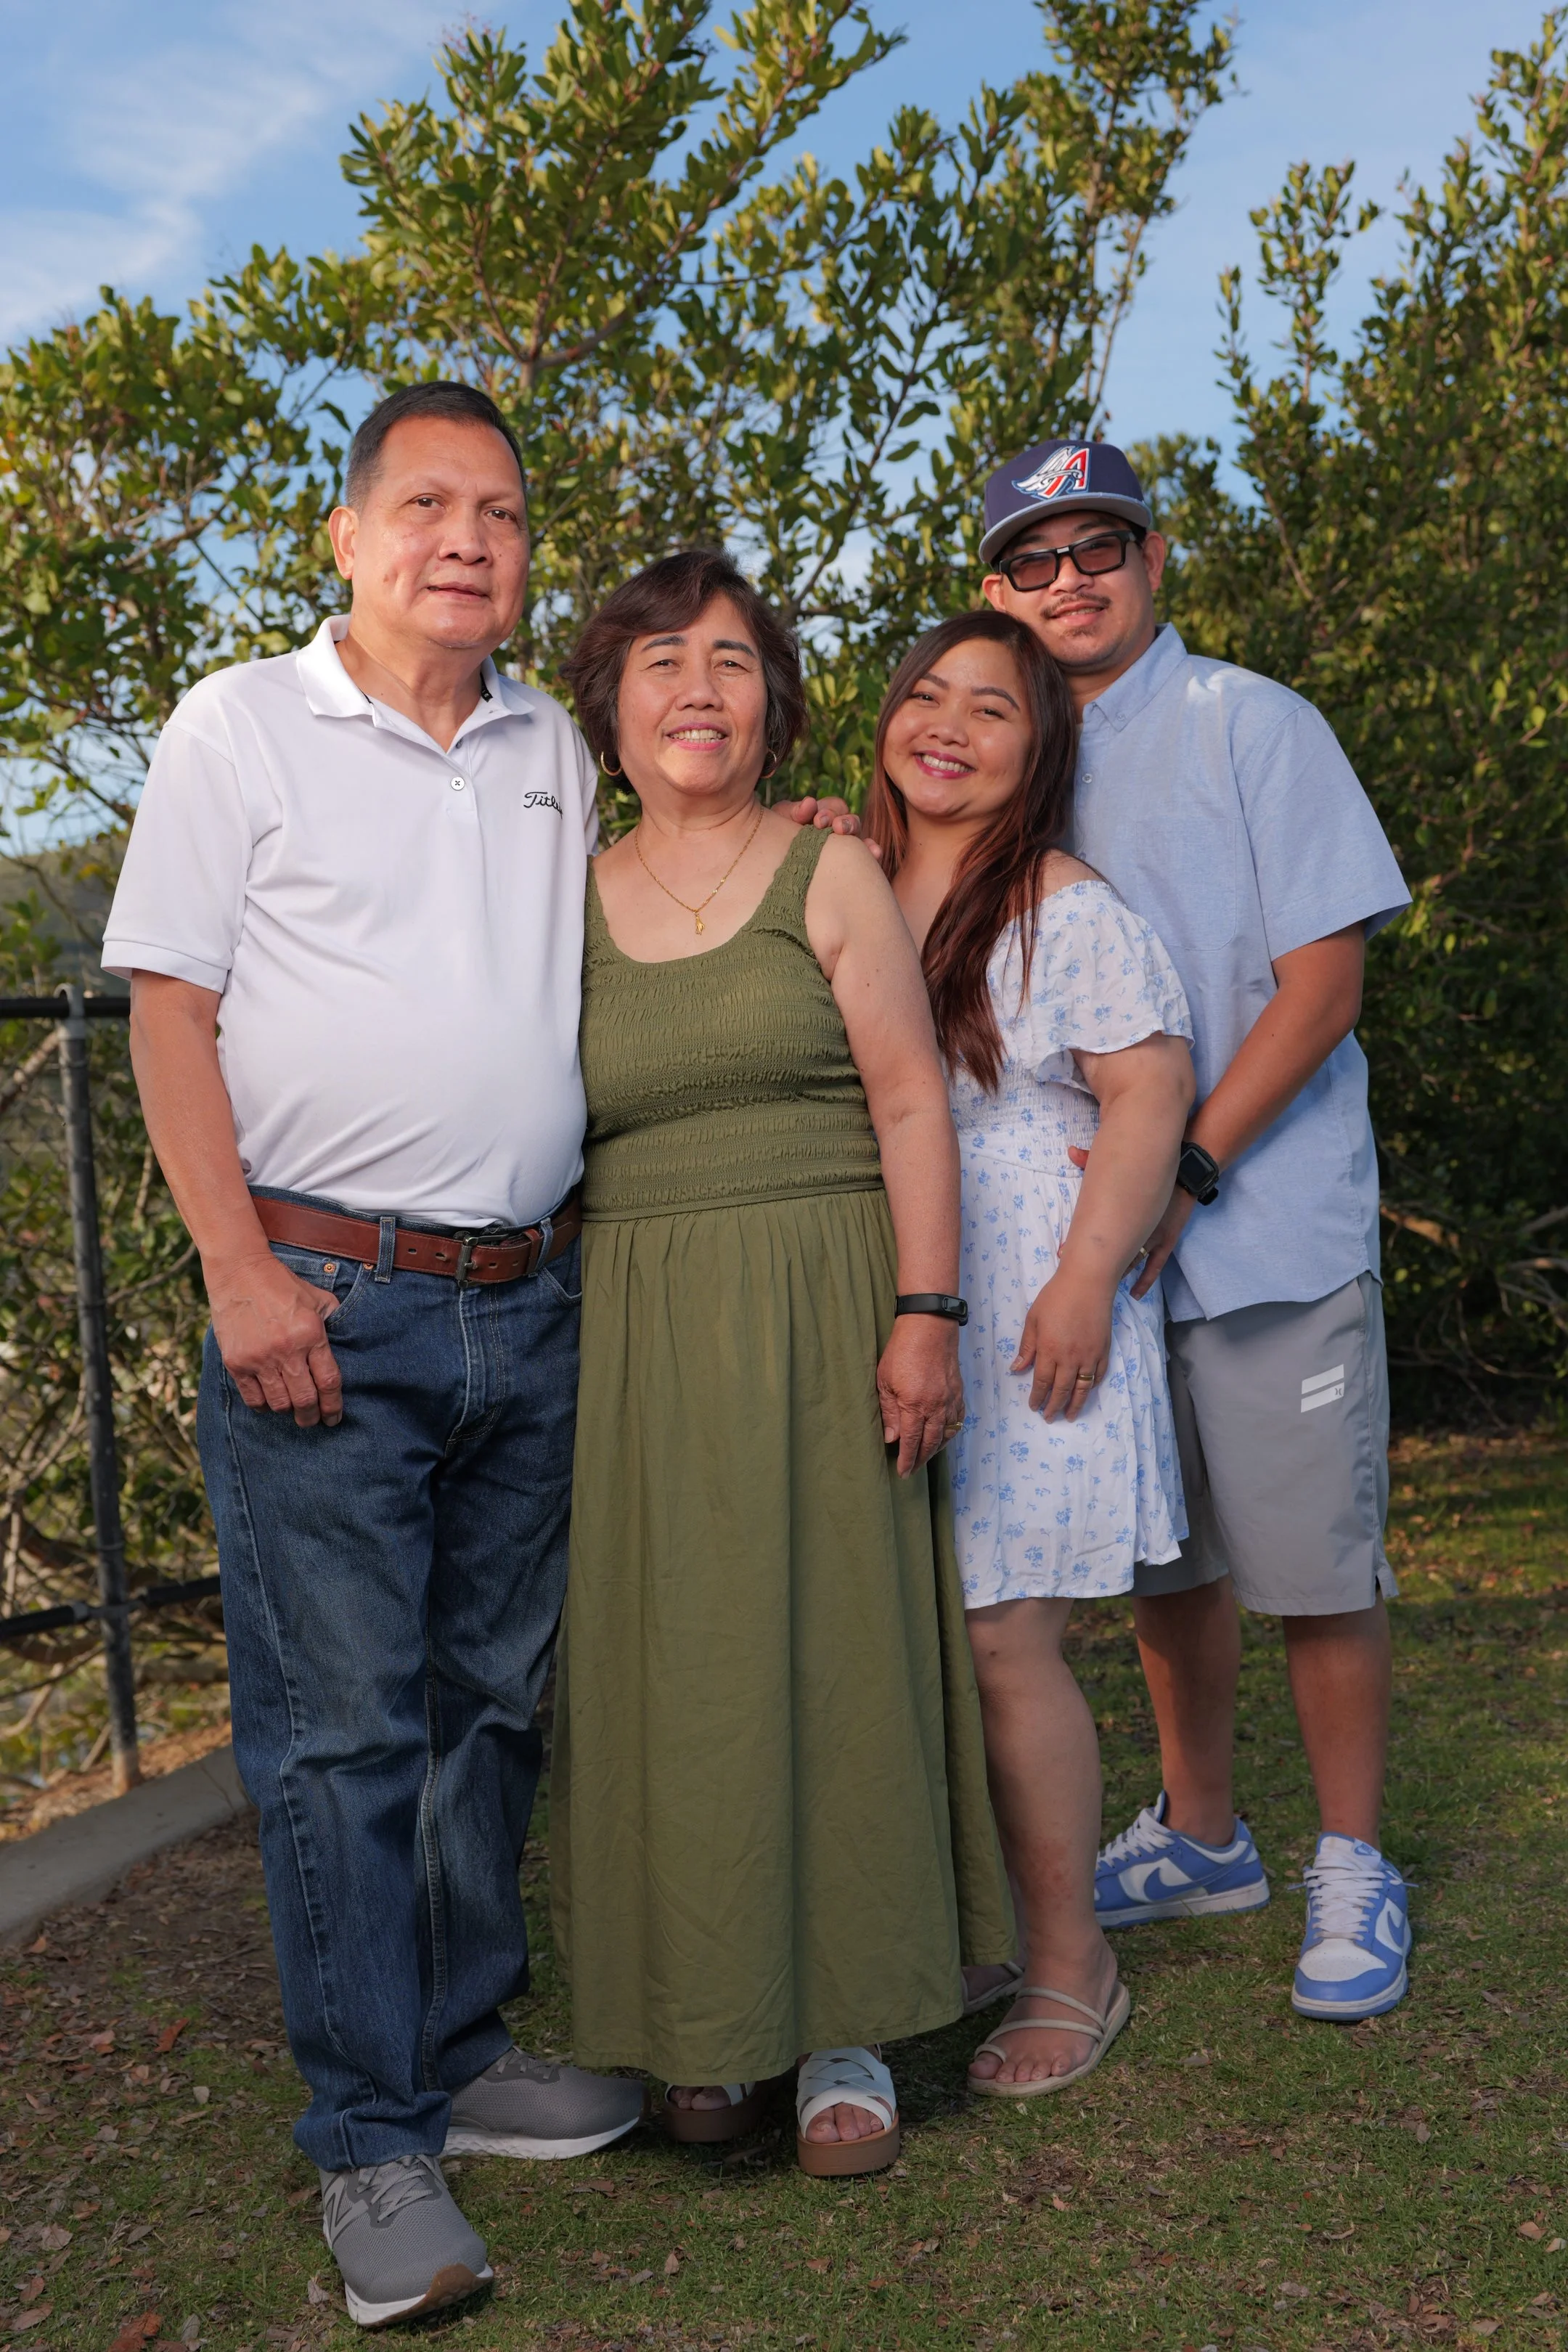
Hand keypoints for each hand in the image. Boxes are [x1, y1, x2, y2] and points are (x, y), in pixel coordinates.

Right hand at [206, 1251, 344, 1427]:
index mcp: (311, 1334)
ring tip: (293, 1410)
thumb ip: (336, 1322)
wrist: (240, 1272)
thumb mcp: (319, 1298)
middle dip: (312, 1416)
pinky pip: (252, 1398)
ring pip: (279, 1403)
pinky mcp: (236, 1362)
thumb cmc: (283, 1285)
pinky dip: (264, 1405)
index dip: (334, 1406)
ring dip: (289, 1411)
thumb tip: (349, 1345)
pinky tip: (270, 1402)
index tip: (334, 1418)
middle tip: (313, 1421)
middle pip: (305, 1399)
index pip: (329, 1382)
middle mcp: (286, 1350)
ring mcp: (259, 1358)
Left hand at [785, 794, 882, 858]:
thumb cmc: (778, 837)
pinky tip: (875, 853)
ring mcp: (846, 848)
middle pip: (851, 821)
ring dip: (858, 837)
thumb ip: (793, 811)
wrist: (774, 867)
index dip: (828, 811)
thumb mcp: (781, 820)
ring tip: (855, 840)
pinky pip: (867, 858)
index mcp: (823, 815)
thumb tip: (810, 803)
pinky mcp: (852, 865)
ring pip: (860, 838)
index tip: (817, 820)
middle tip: (837, 828)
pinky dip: (873, 852)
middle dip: (845, 822)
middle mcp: (838, 830)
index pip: (835, 807)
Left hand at [876, 1314, 962, 1475]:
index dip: (907, 1459)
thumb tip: (891, 1438)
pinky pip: (958, 1419)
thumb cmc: (902, 1351)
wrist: (929, 1327)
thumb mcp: (885, 1381)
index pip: (911, 1442)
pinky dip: (950, 1432)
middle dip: (921, 1460)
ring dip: (935, 1449)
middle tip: (912, 1470)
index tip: (903, 1472)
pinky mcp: (958, 1392)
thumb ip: (889, 1412)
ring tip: (925, 1457)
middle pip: (930, 1443)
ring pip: (946, 1434)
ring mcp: (950, 1400)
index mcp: (914, 1405)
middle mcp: (935, 1407)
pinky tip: (943, 1436)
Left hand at [1014, 1268, 1112, 1420]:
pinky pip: (1099, 1375)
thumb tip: (1017, 1369)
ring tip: (1070, 1416)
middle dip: (1054, 1406)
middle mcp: (1070, 1358)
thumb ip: (1027, 1347)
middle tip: (1050, 1417)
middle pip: (1062, 1390)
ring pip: (1082, 1388)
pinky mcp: (1104, 1350)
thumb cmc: (1055, 1297)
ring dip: (1075, 1405)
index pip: (1042, 1382)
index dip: (1038, 1397)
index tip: (1034, 1407)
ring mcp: (1089, 1356)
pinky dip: (1092, 1386)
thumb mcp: (1033, 1319)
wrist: (1087, 1283)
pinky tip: (1087, 1391)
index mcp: (1049, 1351)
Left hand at [1065, 1142, 1193, 1296]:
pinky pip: (1153, 1267)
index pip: (1094, 1231)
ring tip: (1100, 1287)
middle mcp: (1135, 1228)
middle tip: (1074, 1274)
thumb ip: (1091, 1157)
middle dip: (1092, 1263)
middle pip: (1109, 1251)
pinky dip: (1144, 1281)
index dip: (1077, 1244)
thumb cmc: (1151, 1164)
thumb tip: (1070, 1150)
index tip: (1061, 1253)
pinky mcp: (1166, 1241)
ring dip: (1115, 1274)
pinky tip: (1135, 1294)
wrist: (1185, 1170)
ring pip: (1129, 1262)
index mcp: (1119, 1211)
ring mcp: (1152, 1237)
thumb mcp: (1120, 1161)